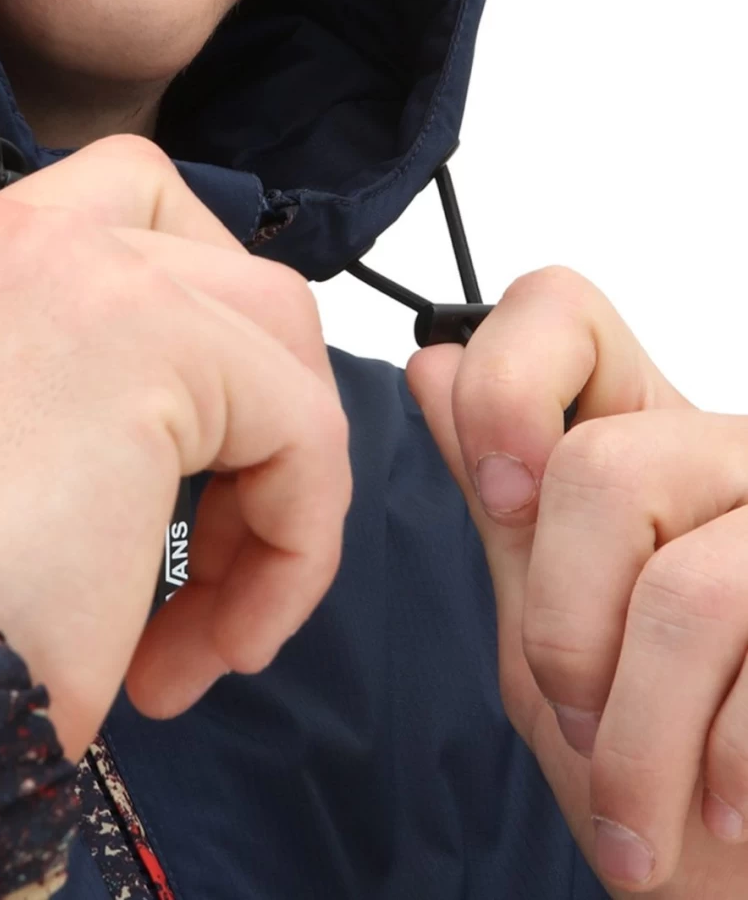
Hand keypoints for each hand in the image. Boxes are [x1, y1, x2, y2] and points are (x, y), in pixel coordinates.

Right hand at [0, 135, 350, 757]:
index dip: (177, 384)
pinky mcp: (151, 329)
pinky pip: (303, 424)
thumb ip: (48, 405)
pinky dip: (299, 544)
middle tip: (213, 557)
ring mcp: (70, 261)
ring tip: (213, 627)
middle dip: (250, 409)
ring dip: (275, 488)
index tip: (155, 525)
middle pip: (204, 259)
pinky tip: (222, 645)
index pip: (112, 254)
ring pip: (270, 329)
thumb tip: (170, 433)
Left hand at [408, 268, 747, 894]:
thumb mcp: (551, 634)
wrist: (741, 886)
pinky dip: (720, 772)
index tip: (499, 494)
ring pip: (684, 594)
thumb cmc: (658, 765)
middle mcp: (731, 456)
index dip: (510, 384)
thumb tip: (433, 367)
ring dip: (636, 741)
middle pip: (603, 470)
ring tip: (636, 815)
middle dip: (564, 631)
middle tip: (576, 720)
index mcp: (641, 438)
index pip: (562, 309)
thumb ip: (504, 508)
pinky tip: (724, 809)